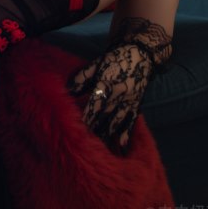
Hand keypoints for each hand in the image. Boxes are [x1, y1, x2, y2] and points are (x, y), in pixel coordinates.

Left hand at [67, 17, 172, 154]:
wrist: (140, 54)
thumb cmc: (113, 60)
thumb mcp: (94, 65)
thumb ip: (80, 79)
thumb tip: (67, 91)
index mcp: (106, 87)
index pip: (92, 110)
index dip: (84, 122)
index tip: (75, 134)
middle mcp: (118, 98)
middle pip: (103, 120)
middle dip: (93, 135)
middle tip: (83, 150)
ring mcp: (129, 103)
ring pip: (116, 125)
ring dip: (107, 138)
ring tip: (99, 154)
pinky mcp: (136, 106)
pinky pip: (130, 124)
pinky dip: (125, 136)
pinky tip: (121, 148)